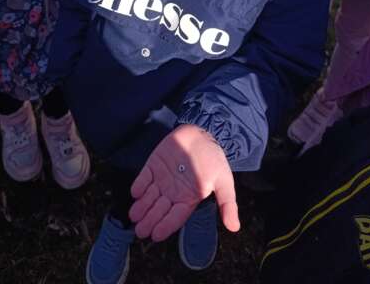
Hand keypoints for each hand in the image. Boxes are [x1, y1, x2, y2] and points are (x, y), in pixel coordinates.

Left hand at [129, 124, 239, 241]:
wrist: (204, 132)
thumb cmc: (214, 158)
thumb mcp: (224, 181)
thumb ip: (227, 204)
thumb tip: (235, 228)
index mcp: (188, 198)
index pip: (175, 216)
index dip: (165, 226)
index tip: (156, 235)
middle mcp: (173, 192)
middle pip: (159, 209)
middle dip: (149, 220)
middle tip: (140, 231)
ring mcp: (162, 179)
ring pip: (149, 196)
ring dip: (141, 206)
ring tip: (134, 215)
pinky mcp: (154, 165)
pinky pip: (144, 177)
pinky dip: (140, 184)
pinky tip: (136, 192)